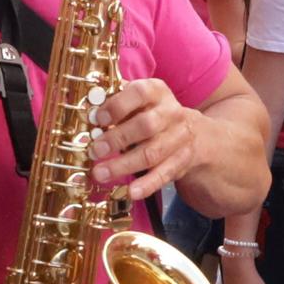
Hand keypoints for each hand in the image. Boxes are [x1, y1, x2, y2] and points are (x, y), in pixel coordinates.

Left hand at [85, 78, 205, 203]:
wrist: (194, 133)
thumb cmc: (154, 113)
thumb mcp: (140, 101)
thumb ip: (116, 103)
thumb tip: (88, 111)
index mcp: (157, 92)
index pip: (140, 93)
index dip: (118, 105)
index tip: (98, 118)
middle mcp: (172, 113)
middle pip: (146, 125)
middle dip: (118, 139)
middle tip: (95, 150)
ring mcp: (179, 138)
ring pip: (152, 153)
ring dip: (124, 166)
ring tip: (100, 173)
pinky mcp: (182, 161)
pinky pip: (164, 174)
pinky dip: (147, 185)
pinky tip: (130, 192)